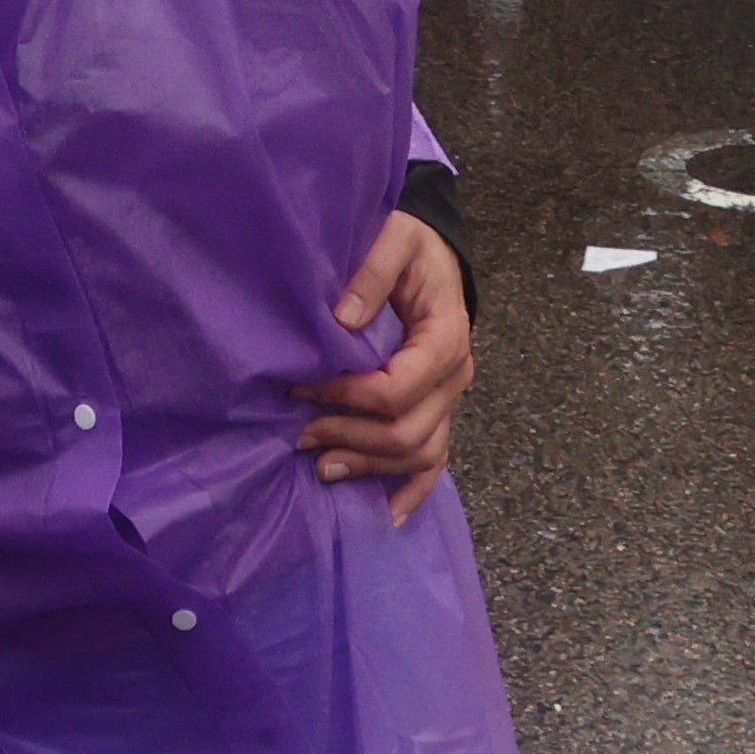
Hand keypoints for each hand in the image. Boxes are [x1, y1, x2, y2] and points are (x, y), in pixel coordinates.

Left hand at [291, 208, 470, 527]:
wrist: (435, 252)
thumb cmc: (412, 244)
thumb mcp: (396, 237)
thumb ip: (373, 272)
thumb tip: (342, 320)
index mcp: (445, 338)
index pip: (398, 388)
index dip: (349, 396)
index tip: (305, 388)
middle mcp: (454, 376)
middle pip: (407, 431)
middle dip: (350, 437)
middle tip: (299, 434)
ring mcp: (449, 400)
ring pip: (418, 453)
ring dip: (369, 466)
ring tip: (321, 468)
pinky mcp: (439, 411)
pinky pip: (434, 461)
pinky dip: (412, 491)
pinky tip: (387, 516)